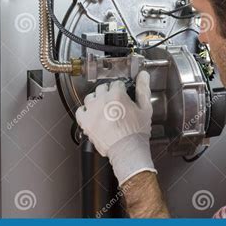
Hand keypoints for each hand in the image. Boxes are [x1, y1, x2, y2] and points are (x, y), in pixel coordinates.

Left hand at [76, 71, 155, 186]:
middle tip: (114, 102)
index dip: (121, 89)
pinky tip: (92, 114)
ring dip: (96, 100)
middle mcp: (102, 100)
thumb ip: (143, 89)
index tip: (122, 94)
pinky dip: (85, 111)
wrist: (127, 150)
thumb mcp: (145, 108)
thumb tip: (143, 76)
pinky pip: (80, 111)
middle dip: (108, 93)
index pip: (116, 83)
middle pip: (102, 88)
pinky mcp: (85, 122)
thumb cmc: (137, 132)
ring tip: (103, 107)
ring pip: (90, 97)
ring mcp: (92, 111)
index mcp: (117, 95)